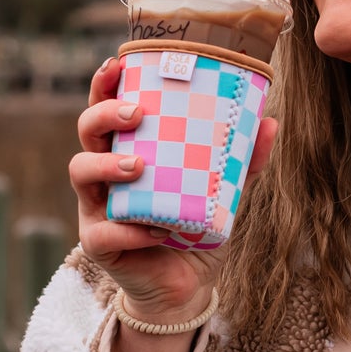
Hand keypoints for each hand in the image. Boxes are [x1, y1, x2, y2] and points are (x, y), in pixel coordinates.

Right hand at [68, 58, 277, 351]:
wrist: (186, 288)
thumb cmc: (195, 229)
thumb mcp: (222, 192)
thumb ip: (241, 160)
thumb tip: (269, 121)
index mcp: (128, 150)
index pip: (107, 108)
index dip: (105, 85)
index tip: (117, 63)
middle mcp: (105, 174)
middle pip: (87, 131)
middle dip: (104, 114)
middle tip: (136, 113)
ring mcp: (96, 207)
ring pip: (80, 172)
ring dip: (107, 164)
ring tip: (138, 167)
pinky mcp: (99, 243)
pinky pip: (102, 231)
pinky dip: (127, 229)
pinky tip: (153, 231)